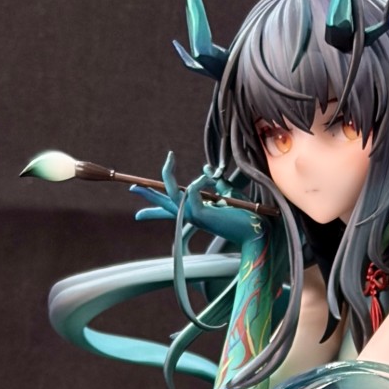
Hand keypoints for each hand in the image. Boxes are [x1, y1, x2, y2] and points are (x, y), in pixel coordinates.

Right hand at [131, 152, 261, 244]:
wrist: (257, 231)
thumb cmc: (245, 215)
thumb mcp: (228, 193)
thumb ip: (216, 181)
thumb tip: (205, 168)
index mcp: (196, 212)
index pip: (172, 210)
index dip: (154, 209)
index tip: (138, 214)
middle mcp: (192, 215)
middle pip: (163, 204)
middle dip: (147, 194)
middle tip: (131, 187)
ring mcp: (194, 216)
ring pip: (171, 195)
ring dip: (168, 174)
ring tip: (169, 157)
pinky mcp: (200, 215)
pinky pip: (191, 191)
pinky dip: (199, 181)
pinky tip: (210, 178)